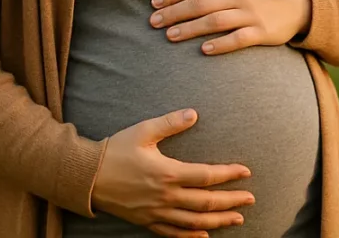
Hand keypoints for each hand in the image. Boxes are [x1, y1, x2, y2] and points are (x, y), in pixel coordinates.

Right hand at [90, 108, 254, 237]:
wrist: (87, 176)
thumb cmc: (116, 149)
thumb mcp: (143, 131)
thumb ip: (170, 123)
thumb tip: (194, 113)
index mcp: (167, 172)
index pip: (206, 176)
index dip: (229, 174)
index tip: (246, 172)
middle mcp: (165, 196)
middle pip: (206, 202)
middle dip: (231, 201)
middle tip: (251, 199)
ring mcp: (156, 212)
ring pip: (194, 222)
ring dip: (218, 221)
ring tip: (237, 219)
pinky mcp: (147, 222)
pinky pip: (173, 234)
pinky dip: (191, 236)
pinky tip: (205, 235)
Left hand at [149, 0, 310, 55]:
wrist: (302, 1)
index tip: (154, 3)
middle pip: (201, 3)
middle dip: (175, 12)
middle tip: (154, 22)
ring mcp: (252, 14)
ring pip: (215, 21)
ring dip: (190, 29)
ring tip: (170, 36)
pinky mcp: (262, 33)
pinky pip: (238, 39)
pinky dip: (220, 44)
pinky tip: (203, 50)